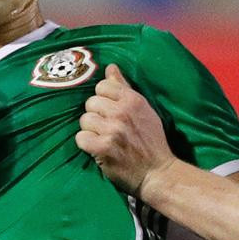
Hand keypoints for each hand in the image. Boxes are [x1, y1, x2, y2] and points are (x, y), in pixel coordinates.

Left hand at [75, 63, 176, 195]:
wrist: (158, 172)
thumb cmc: (151, 141)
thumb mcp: (144, 109)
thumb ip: (124, 87)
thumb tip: (110, 67)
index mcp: (133, 100)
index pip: (102, 86)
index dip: (103, 99)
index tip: (111, 111)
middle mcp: (122, 112)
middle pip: (90, 103)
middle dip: (96, 115)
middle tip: (108, 128)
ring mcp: (112, 130)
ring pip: (84, 120)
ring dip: (91, 131)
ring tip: (104, 139)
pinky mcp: (102, 148)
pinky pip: (80, 138)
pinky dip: (87, 145)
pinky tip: (98, 149)